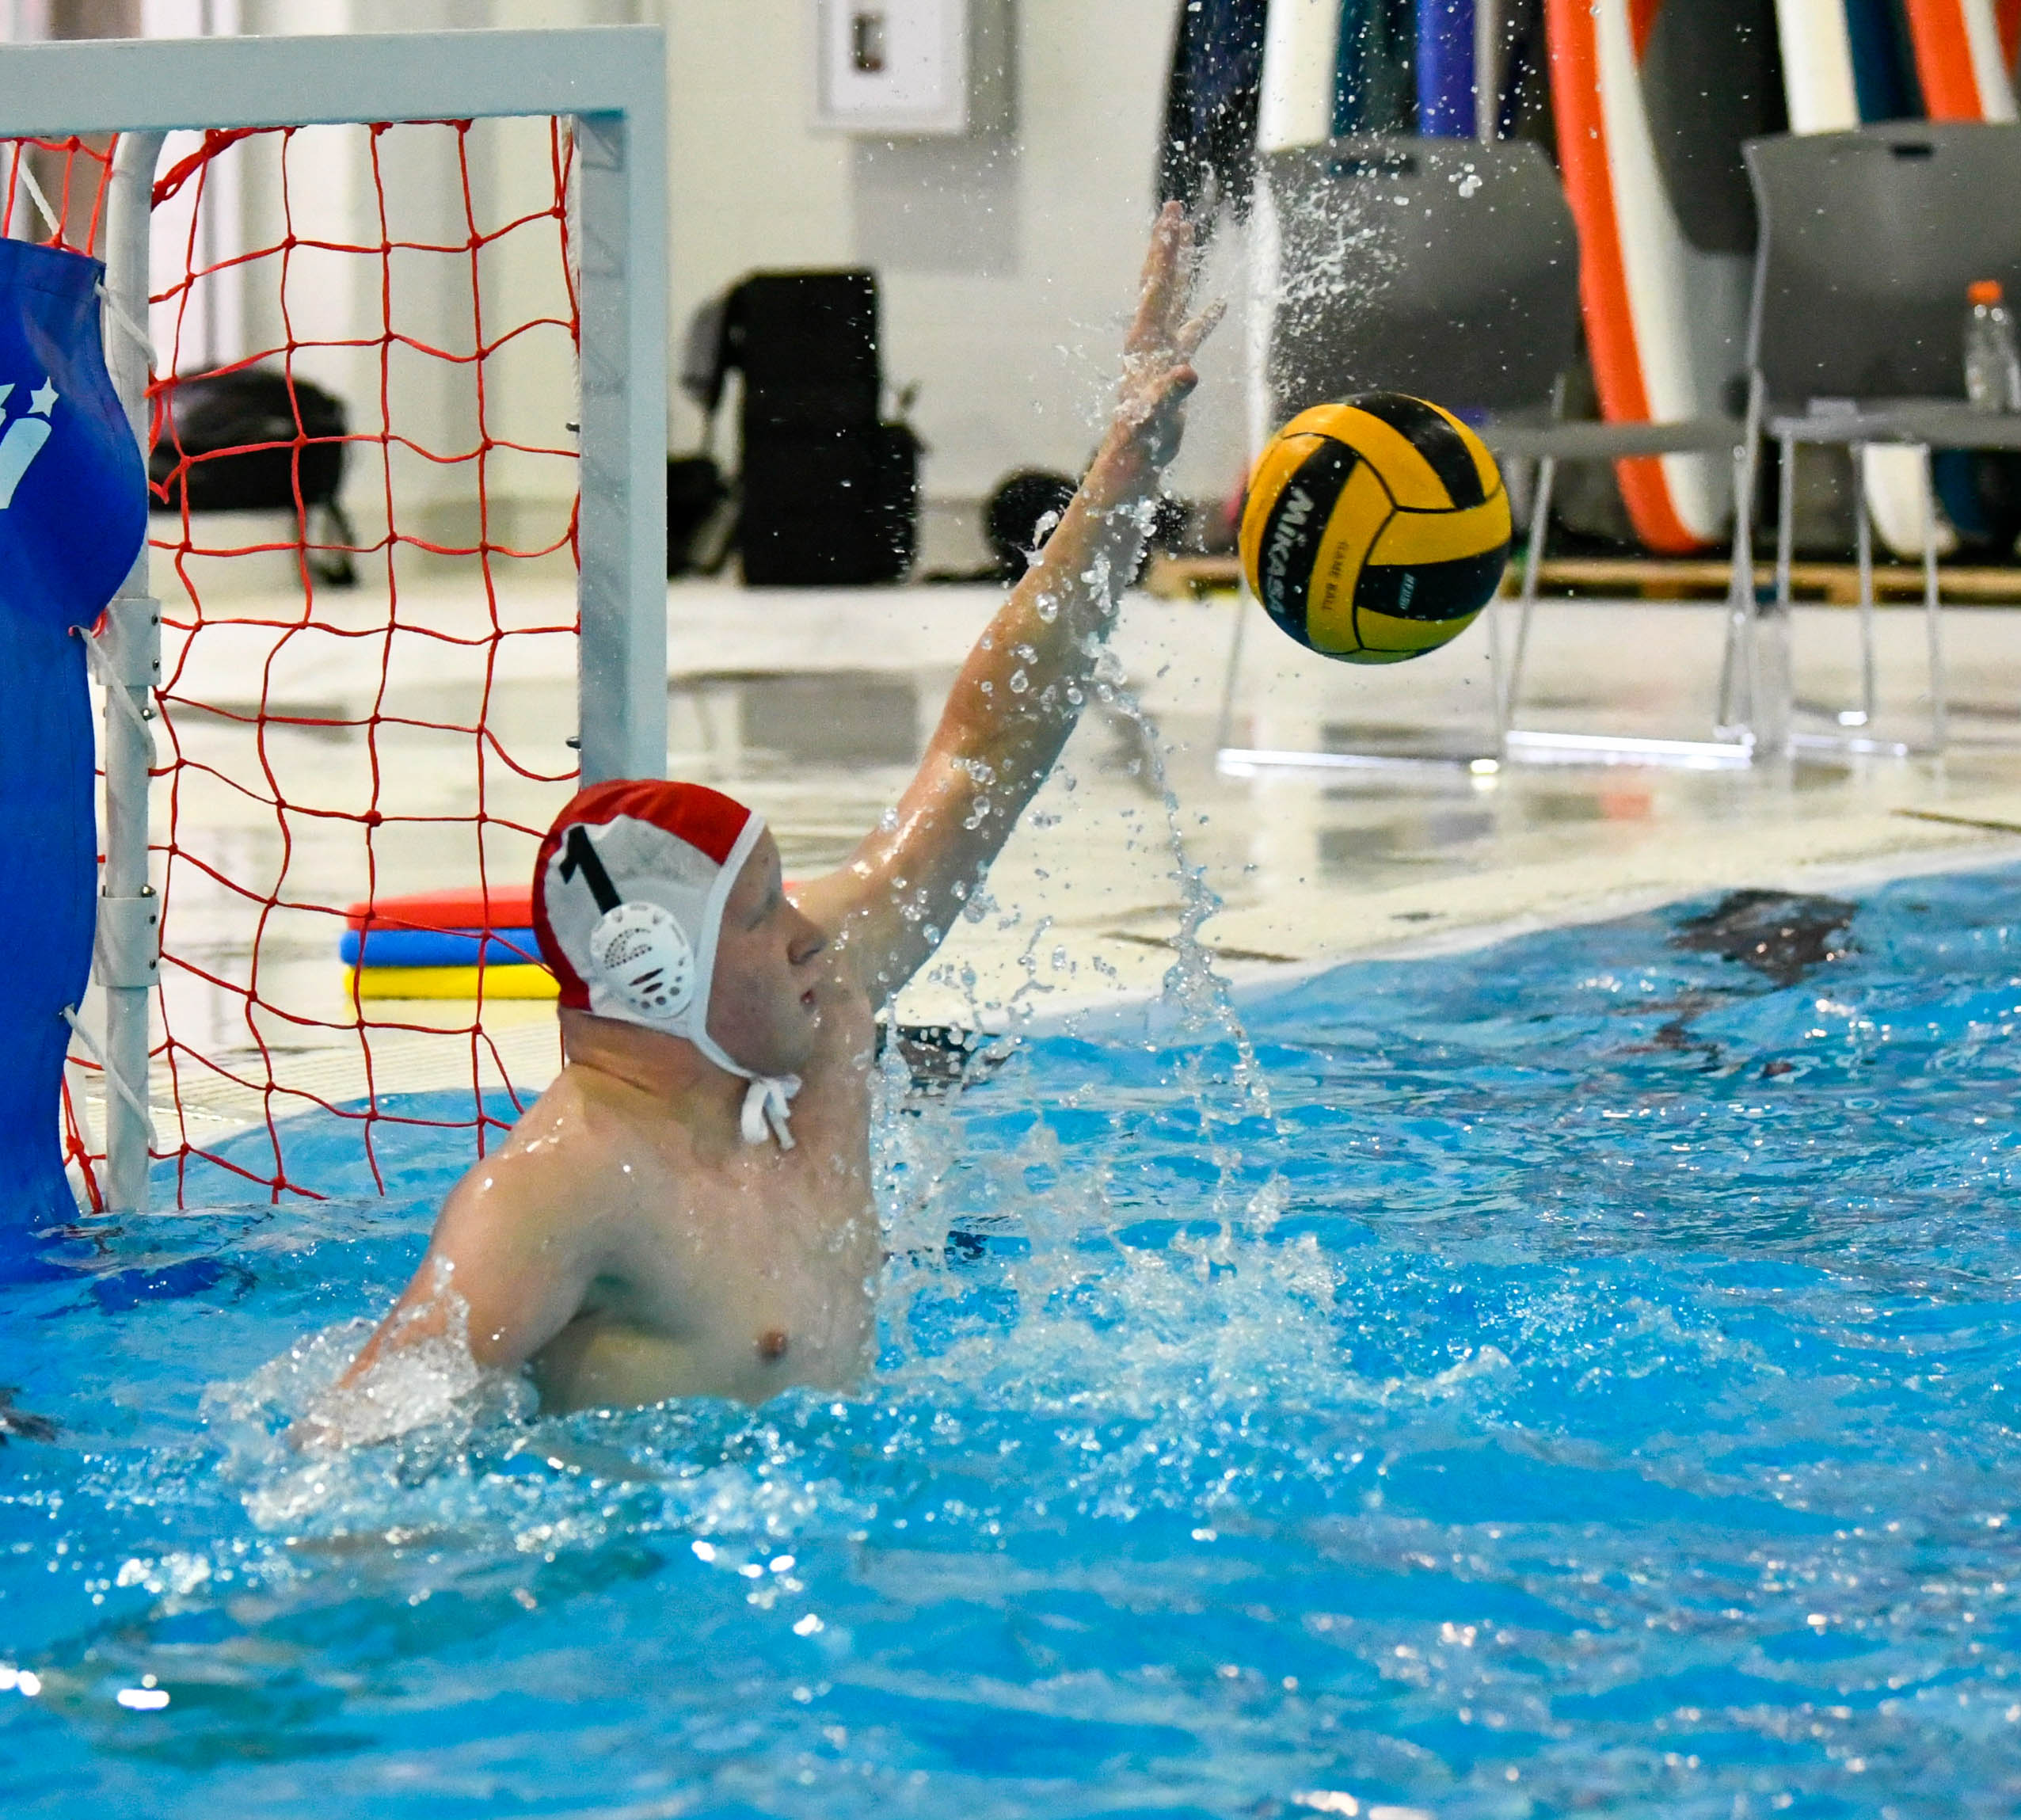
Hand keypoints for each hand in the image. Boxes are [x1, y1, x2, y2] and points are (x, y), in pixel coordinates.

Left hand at [1107, 202, 1224, 480]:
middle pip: (1161, 280)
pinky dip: (1206, 315)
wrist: (1136, 456)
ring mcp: (1162, 350)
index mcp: (1144, 341)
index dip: (1166, 252)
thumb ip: (1170, 393)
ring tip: (1191, 235)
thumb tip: (1188, 373)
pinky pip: (1193, 331)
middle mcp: (1150, 338)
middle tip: (1175, 207)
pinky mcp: (1174, 366)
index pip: (1157, 287)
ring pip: (1176, 298)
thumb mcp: (1155, 415)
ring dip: (1185, 267)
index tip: (1171, 218)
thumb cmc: (1141, 438)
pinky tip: (1221, 303)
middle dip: (1169, 244)